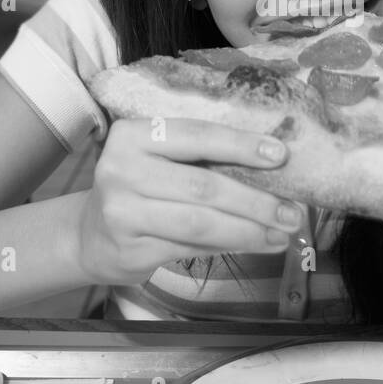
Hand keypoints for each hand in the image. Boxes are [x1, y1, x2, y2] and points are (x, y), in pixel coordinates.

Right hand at [76, 118, 304, 284]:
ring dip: (248, 230)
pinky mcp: (130, 249)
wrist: (89, 235)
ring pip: (200, 223)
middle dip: (255, 201)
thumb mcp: (159, 160)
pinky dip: (229, 246)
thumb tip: (273, 164)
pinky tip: (256, 244)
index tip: (280, 155)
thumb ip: (200, 157)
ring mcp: (122, 212)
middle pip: (202, 186)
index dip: (240, 145)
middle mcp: (121, 170)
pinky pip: (190, 248)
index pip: (196, 135)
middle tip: (293, 211)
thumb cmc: (140, 188)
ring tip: (282, 233)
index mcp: (133, 135)